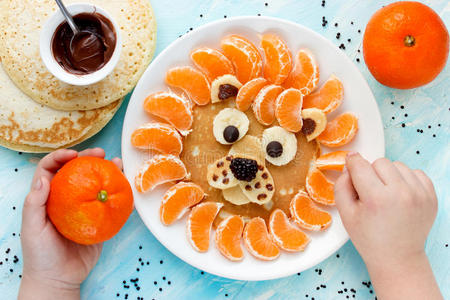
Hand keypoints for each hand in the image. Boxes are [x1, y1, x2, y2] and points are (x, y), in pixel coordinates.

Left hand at [19, 148, 122, 299]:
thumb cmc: (40, 255)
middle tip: (101, 153)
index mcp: (47, 197)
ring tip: (119, 164)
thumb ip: (34, 204)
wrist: (59, 279)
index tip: (74, 154)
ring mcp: (84, 208)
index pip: (51, 169)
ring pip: (96, 184)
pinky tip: (128, 188)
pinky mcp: (99, 220)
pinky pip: (110, 204)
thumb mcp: (32, 229)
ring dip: (108, 171)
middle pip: (77, 171)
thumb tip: (43, 179)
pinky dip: (120, 195)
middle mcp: (66, 199)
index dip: (60, 157)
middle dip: (88, 158)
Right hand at [335, 152, 441, 299]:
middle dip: (371, 172)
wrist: (397, 257)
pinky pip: (415, 172)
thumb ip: (341, 185)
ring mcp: (420, 194)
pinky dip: (405, 179)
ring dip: (389, 175)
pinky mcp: (431, 196)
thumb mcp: (345, 214)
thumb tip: (349, 164)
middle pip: (380, 162)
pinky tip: (399, 195)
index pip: (360, 165)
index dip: (352, 164)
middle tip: (370, 192)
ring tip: (386, 194)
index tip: (351, 167)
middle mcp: (402, 194)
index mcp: (377, 199)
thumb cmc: (369, 238)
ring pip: (398, 165)